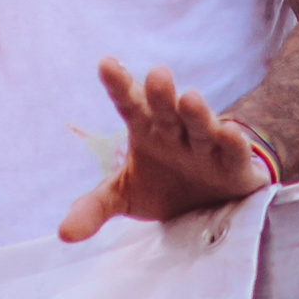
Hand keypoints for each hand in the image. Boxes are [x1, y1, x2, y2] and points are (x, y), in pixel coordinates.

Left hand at [58, 59, 271, 242]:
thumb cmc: (163, 188)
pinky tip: (229, 132)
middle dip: (160, 93)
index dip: (119, 84)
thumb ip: (94, 208)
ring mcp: (205, 147)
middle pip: (165, 109)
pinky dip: (233, 143)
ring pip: (200, 125)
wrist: (211, 204)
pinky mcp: (234, 167)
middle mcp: (175, 132)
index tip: (106, 63)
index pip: (129, 103)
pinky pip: (233, 152)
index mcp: (145, 131)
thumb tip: (64, 234)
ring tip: (189, 98)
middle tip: (157, 74)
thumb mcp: (124, 197)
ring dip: (196, 113)